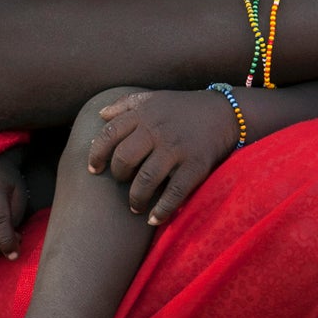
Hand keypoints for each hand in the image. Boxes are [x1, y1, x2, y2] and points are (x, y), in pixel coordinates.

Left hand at [86, 89, 236, 225]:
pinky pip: (174, 193)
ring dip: (135, 198)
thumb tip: (99, 115)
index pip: (109, 134)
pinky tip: (153, 219)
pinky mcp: (195, 166)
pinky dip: (162, 210)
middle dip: (117, 175)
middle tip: (120, 182)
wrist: (224, 113)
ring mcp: (176, 149)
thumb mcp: (152, 98)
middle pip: (124, 158)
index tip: (93, 169)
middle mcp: (157, 130)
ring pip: (146, 179)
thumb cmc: (182, 108)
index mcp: (143, 114)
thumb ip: (125, 104)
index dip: (97, 153)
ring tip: (134, 206)